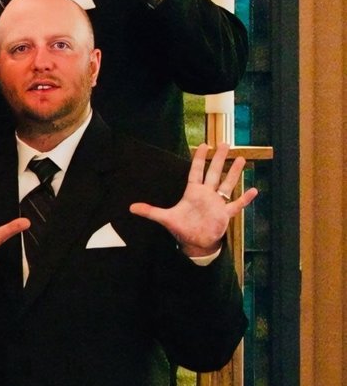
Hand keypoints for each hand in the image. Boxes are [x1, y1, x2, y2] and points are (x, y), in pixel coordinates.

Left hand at [130, 144, 257, 256]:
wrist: (195, 242)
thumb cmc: (182, 228)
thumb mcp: (165, 218)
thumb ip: (150, 211)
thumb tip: (131, 208)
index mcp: (193, 192)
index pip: (196, 171)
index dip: (199, 159)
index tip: (204, 145)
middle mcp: (207, 194)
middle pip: (214, 172)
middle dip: (219, 159)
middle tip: (225, 143)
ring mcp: (217, 203)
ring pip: (226, 184)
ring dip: (233, 173)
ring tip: (241, 159)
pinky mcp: (225, 214)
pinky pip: (236, 204)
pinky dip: (244, 198)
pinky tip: (254, 190)